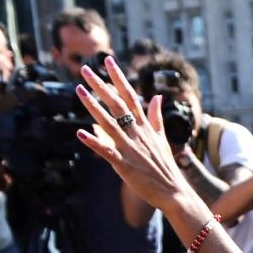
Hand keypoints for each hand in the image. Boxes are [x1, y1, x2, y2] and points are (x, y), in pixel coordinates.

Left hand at [74, 58, 188, 207]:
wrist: (173, 191)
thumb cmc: (166, 166)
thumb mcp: (162, 138)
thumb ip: (156, 117)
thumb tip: (158, 97)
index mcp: (145, 126)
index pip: (130, 96)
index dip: (118, 78)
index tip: (108, 61)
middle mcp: (137, 133)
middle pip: (117, 104)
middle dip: (101, 85)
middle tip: (85, 69)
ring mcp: (130, 148)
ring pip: (109, 123)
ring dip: (93, 107)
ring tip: (79, 91)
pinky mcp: (123, 164)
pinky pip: (106, 151)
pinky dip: (94, 142)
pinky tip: (81, 133)